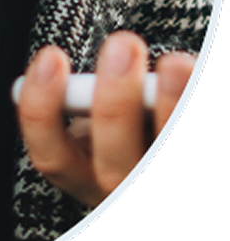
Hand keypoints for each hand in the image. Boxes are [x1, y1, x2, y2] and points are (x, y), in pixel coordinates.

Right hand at [16, 32, 195, 206]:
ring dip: (171, 109)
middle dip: (115, 105)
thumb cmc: (144, 119)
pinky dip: (190, 101)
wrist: (163, 127)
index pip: (52, 157)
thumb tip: (115, 56)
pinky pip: (183, 135)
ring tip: (177, 64)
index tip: (52, 57)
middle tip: (123, 46)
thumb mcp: (117, 111)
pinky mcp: (189, 170)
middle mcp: (123, 194)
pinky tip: (197, 70)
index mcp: (89, 175)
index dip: (43, 109)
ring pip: (157, 158)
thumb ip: (104, 93)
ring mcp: (154, 189)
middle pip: (112, 166)